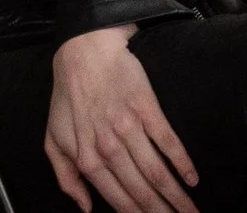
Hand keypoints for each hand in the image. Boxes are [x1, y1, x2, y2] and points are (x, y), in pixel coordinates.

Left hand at [45, 26, 198, 212]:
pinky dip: (182, 163)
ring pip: (157, 172)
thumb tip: (85, 207)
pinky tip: (192, 178)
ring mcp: (130, 128)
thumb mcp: (54, 140)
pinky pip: (168, 142)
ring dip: (177, 196)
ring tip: (191, 211)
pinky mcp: (147, 108)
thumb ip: (66, 178)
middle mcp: (109, 149)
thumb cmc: (68, 96)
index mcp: (86, 160)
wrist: (85, 51)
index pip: (118, 200)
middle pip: (142, 191)